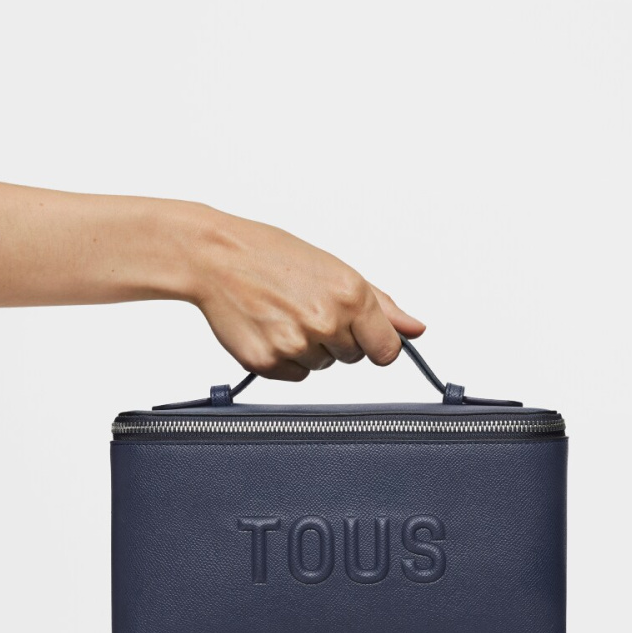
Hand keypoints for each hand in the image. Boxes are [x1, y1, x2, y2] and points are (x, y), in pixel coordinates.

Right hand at [184, 206, 424, 380]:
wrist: (215, 257)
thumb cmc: (273, 256)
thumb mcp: (335, 269)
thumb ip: (382, 305)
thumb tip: (416, 329)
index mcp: (351, 295)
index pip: (387, 351)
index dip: (375, 343)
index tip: (362, 335)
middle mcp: (326, 322)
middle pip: (353, 358)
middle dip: (337, 339)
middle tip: (307, 308)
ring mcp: (296, 345)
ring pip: (322, 367)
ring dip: (309, 348)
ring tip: (284, 314)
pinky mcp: (267, 363)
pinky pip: (294, 376)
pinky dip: (284, 359)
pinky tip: (268, 328)